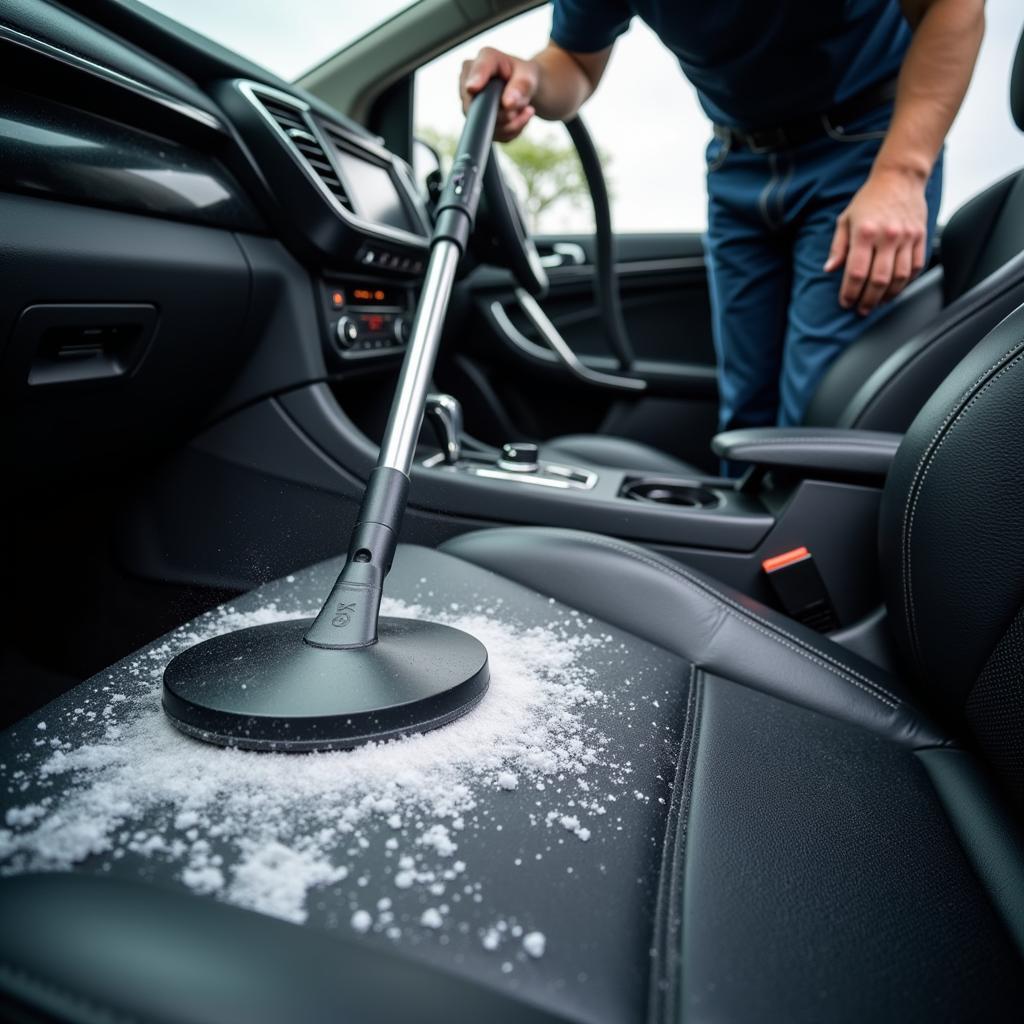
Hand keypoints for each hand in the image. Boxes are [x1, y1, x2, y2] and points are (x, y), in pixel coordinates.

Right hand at [460, 47, 538, 141]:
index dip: (475, 80)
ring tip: (524, 111)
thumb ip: (520, 86)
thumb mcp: (529, 75)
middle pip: (477, 105)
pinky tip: (517, 119)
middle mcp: (469, 80)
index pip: (476, 70)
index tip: (473, 88)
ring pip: (485, 124)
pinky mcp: (475, 121)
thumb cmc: (524, 75)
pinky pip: (494, 135)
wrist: (523, 88)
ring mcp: (469, 103)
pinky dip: (510, 132)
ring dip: (511, 124)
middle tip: (525, 107)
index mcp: (483, 59)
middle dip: (505, 113)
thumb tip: (508, 103)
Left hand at [824, 167, 928, 315]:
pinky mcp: (920, 237)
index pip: (856, 272)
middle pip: (878, 280)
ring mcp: (907, 237)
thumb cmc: (868, 200)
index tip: (846, 303)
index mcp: (864, 233)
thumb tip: (829, 270)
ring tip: (877, 303)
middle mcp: (887, 236)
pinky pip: (915, 267)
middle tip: (861, 309)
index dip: (850, 292)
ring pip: (899, 277)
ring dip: (887, 296)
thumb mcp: (845, 220)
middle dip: (868, 300)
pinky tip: (894, 289)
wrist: (899, 178)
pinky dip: (905, 282)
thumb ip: (838, 247)